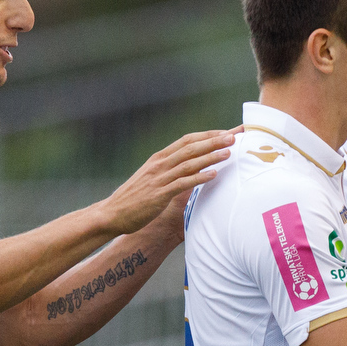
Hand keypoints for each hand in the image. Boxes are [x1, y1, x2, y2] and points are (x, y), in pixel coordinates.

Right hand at [101, 129, 234, 233]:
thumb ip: (169, 171)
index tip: (226, 132)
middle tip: (234, 136)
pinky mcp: (160, 194)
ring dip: (211, 156)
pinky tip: (214, 174)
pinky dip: (199, 178)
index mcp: (159, 158)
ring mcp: (159, 178)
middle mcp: (160, 164)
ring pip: (189, 163)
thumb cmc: (134, 198)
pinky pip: (183, 183)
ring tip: (229, 152)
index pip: (187, 140)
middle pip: (191, 147)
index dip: (207, 135)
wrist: (112, 213)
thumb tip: (190, 168)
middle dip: (213, 140)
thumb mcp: (152, 178)